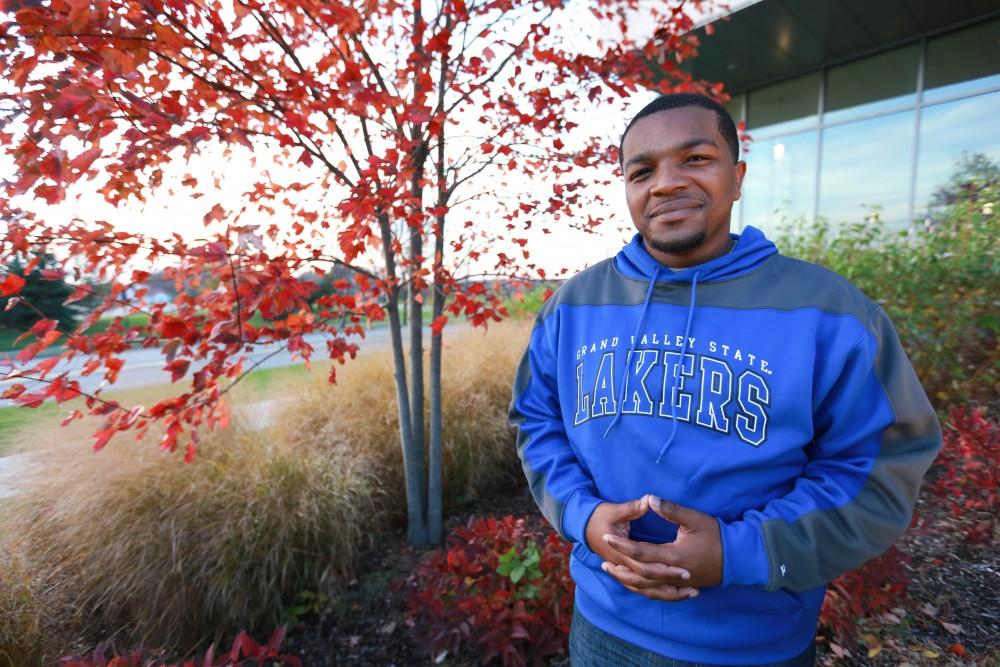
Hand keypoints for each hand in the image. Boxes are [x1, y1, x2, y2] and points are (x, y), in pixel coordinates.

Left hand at [602, 495, 721, 600]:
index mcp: (674, 555)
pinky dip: (642, 590)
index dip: (622, 545)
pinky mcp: (682, 588)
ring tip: (611, 571)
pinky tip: (633, 584)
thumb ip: (671, 510)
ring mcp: (678, 584)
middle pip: (639, 575)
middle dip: (620, 565)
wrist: (739, 558)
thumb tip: (649, 499)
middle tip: (602, 557)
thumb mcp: (695, 519)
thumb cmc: (717, 536)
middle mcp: (673, 573)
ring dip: (627, 580)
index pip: (641, 552)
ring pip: (647, 588)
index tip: (606, 536)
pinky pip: (658, 594)